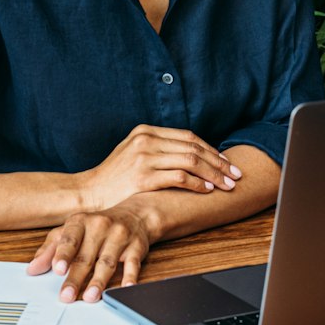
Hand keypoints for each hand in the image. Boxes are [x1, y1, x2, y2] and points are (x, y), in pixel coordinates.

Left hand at [26, 205, 156, 302]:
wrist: (135, 214)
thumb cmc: (97, 226)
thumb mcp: (71, 231)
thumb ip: (51, 249)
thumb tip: (32, 269)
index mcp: (80, 222)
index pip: (70, 239)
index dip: (63, 254)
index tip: (57, 269)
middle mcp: (100, 227)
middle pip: (86, 256)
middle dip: (76, 278)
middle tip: (67, 296)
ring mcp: (119, 237)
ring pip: (107, 262)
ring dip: (98, 281)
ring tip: (90, 297)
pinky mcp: (136, 248)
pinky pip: (132, 264)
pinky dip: (129, 277)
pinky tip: (124, 288)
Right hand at [78, 124, 241, 210]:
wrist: (88, 192)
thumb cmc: (114, 178)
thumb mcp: (133, 153)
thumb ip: (158, 149)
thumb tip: (190, 154)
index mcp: (145, 131)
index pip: (188, 137)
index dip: (211, 150)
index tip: (226, 162)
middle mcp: (146, 140)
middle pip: (193, 147)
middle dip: (219, 162)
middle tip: (235, 175)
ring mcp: (143, 158)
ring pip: (190, 161)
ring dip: (213, 174)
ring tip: (227, 185)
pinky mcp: (142, 177)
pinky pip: (179, 177)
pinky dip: (197, 183)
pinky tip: (207, 190)